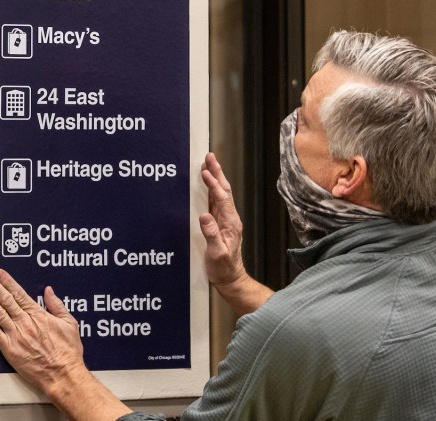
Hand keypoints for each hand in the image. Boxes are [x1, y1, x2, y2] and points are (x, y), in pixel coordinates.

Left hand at [0, 269, 130, 420]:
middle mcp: (25, 323)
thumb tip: (49, 292)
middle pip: (5, 299)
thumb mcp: (70, 324)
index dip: (7, 281)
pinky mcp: (10, 350)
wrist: (63, 375)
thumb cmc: (67, 353)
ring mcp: (16, 336)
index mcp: (39, 315)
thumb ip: (57, 305)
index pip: (19, 293)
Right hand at [200, 151, 245, 287]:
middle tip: (209, 157)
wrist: (230, 279)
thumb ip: (211, 234)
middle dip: (217, 172)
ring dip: (214, 178)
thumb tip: (204, 215)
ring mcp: (225, 220)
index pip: (222, 198)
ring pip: (220, 194)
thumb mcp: (217, 254)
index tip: (205, 172)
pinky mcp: (219, 224)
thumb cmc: (224, 269)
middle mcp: (230, 219)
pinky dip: (210, 189)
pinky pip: (215, 202)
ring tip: (207, 164)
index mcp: (231, 223)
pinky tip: (205, 184)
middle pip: (224, 190)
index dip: (213, 184)